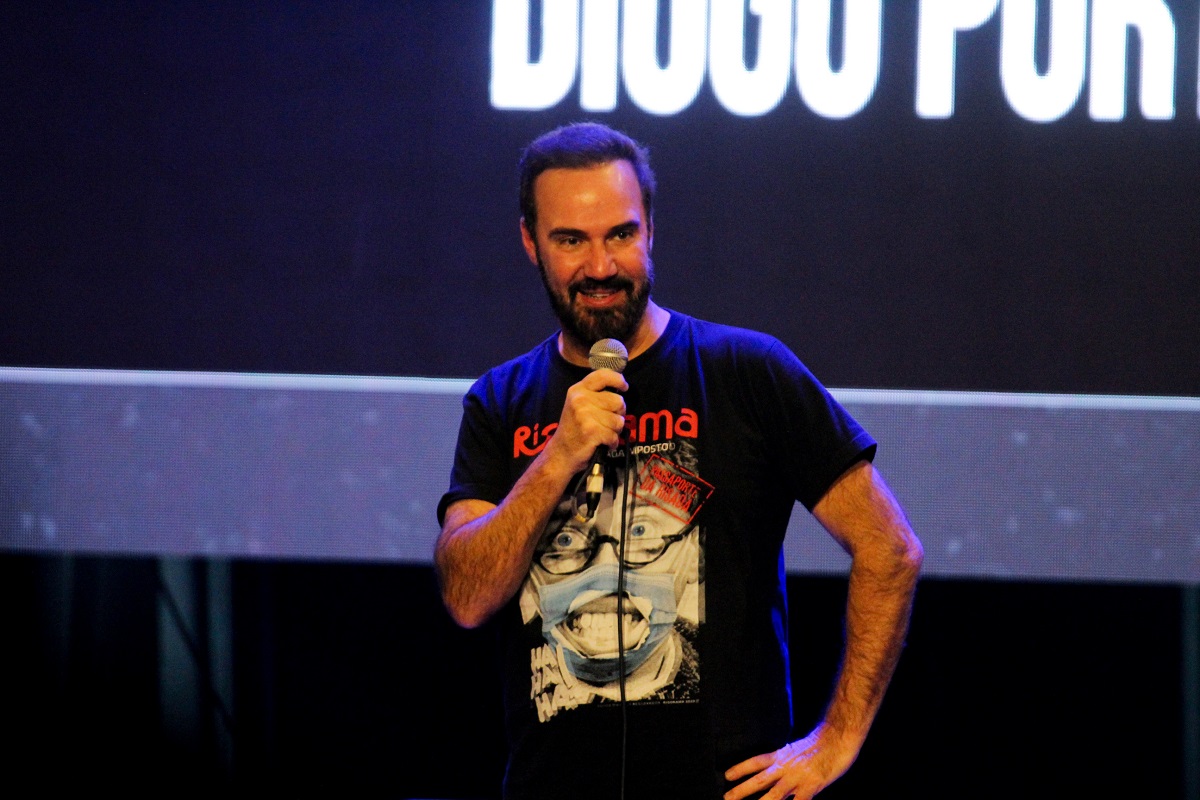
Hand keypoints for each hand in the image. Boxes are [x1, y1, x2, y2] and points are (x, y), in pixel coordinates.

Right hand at [542, 368, 627, 474]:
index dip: (618, 379)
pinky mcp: (591, 431)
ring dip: (615, 430)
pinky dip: (612, 442)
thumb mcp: (579, 404)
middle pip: (618, 401)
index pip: (603, 375)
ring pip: (619, 420)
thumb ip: (595, 394)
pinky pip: (614, 435)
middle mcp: (580, 399)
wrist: (561, 453)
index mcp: (578, 389)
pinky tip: (603, 443)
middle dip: (618, 414)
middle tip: (607, 422)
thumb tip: (621, 388)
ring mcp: (585, 415)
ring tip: (602, 433)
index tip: (624, 387)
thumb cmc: (574, 429)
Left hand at [723, 724, 857, 799]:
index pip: (756, 762)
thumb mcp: (798, 749)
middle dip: (742, 790)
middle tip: (726, 797)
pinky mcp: (812, 785)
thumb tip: (777, 773)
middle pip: (760, 780)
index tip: (727, 775)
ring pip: (774, 794)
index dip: (741, 768)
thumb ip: (787, 762)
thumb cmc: (821, 741)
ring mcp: (798, 777)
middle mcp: (786, 766)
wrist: (838, 735)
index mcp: (782, 755)